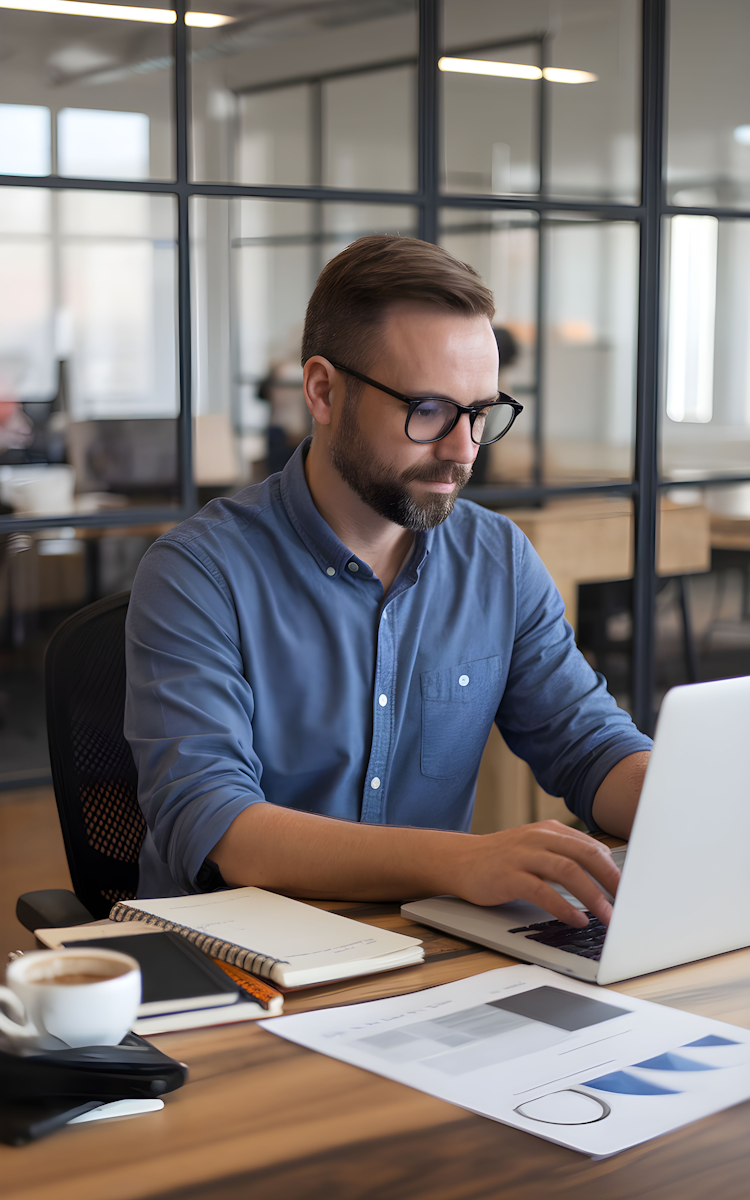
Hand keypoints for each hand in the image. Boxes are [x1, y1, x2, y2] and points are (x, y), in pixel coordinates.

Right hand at [446, 820, 619, 927]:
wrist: (460, 860)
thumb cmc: (503, 859)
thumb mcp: (537, 849)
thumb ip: (566, 856)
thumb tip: (606, 875)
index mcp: (550, 831)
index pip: (592, 847)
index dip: (615, 870)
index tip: (631, 892)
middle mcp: (539, 838)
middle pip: (586, 855)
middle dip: (612, 881)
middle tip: (628, 904)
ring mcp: (523, 856)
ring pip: (568, 871)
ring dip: (593, 896)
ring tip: (607, 917)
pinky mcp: (508, 876)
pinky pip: (542, 891)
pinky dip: (563, 907)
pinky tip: (576, 919)